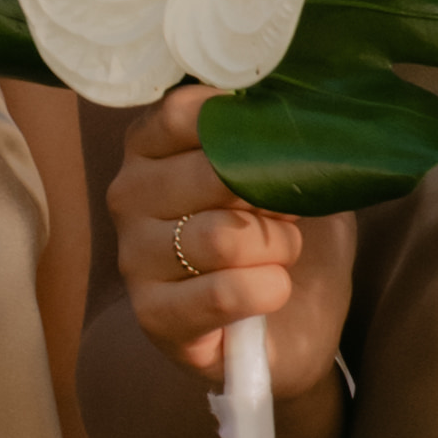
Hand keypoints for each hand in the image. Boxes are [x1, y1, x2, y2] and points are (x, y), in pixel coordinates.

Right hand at [110, 85, 355, 423]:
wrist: (296, 325)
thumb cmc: (286, 235)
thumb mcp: (293, 171)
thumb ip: (283, 136)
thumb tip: (306, 113)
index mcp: (153, 147)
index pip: (184, 113)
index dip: (248, 132)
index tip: (279, 152)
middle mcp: (130, 196)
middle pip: (209, 172)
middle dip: (272, 196)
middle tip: (288, 214)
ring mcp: (135, 258)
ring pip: (222, 235)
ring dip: (278, 246)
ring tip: (282, 255)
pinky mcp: (154, 316)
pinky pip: (221, 293)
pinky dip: (267, 290)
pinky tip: (272, 290)